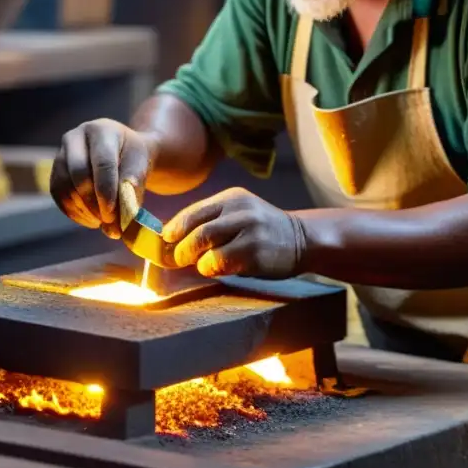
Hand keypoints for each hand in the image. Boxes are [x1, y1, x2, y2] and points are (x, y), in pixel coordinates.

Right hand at [49, 119, 153, 238]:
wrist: (122, 151)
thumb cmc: (132, 158)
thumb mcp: (141, 167)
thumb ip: (131, 191)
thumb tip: (116, 225)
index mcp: (102, 130)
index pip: (102, 162)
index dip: (106, 191)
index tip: (113, 214)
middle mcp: (76, 137)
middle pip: (78, 173)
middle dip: (93, 203)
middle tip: (109, 222)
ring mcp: (61, 152)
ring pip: (64, 185)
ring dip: (83, 210)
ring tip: (102, 222)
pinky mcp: (55, 169)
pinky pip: (57, 193)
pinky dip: (73, 211)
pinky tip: (90, 220)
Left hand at [162, 187, 306, 277]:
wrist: (302, 239)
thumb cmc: (262, 231)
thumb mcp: (239, 214)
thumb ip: (211, 221)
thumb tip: (172, 240)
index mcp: (232, 197)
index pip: (193, 212)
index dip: (174, 228)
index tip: (165, 242)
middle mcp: (240, 210)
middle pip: (197, 229)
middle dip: (181, 247)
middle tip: (177, 259)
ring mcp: (249, 230)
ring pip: (205, 244)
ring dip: (195, 258)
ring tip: (199, 264)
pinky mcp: (255, 252)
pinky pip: (220, 261)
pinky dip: (210, 268)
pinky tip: (217, 269)